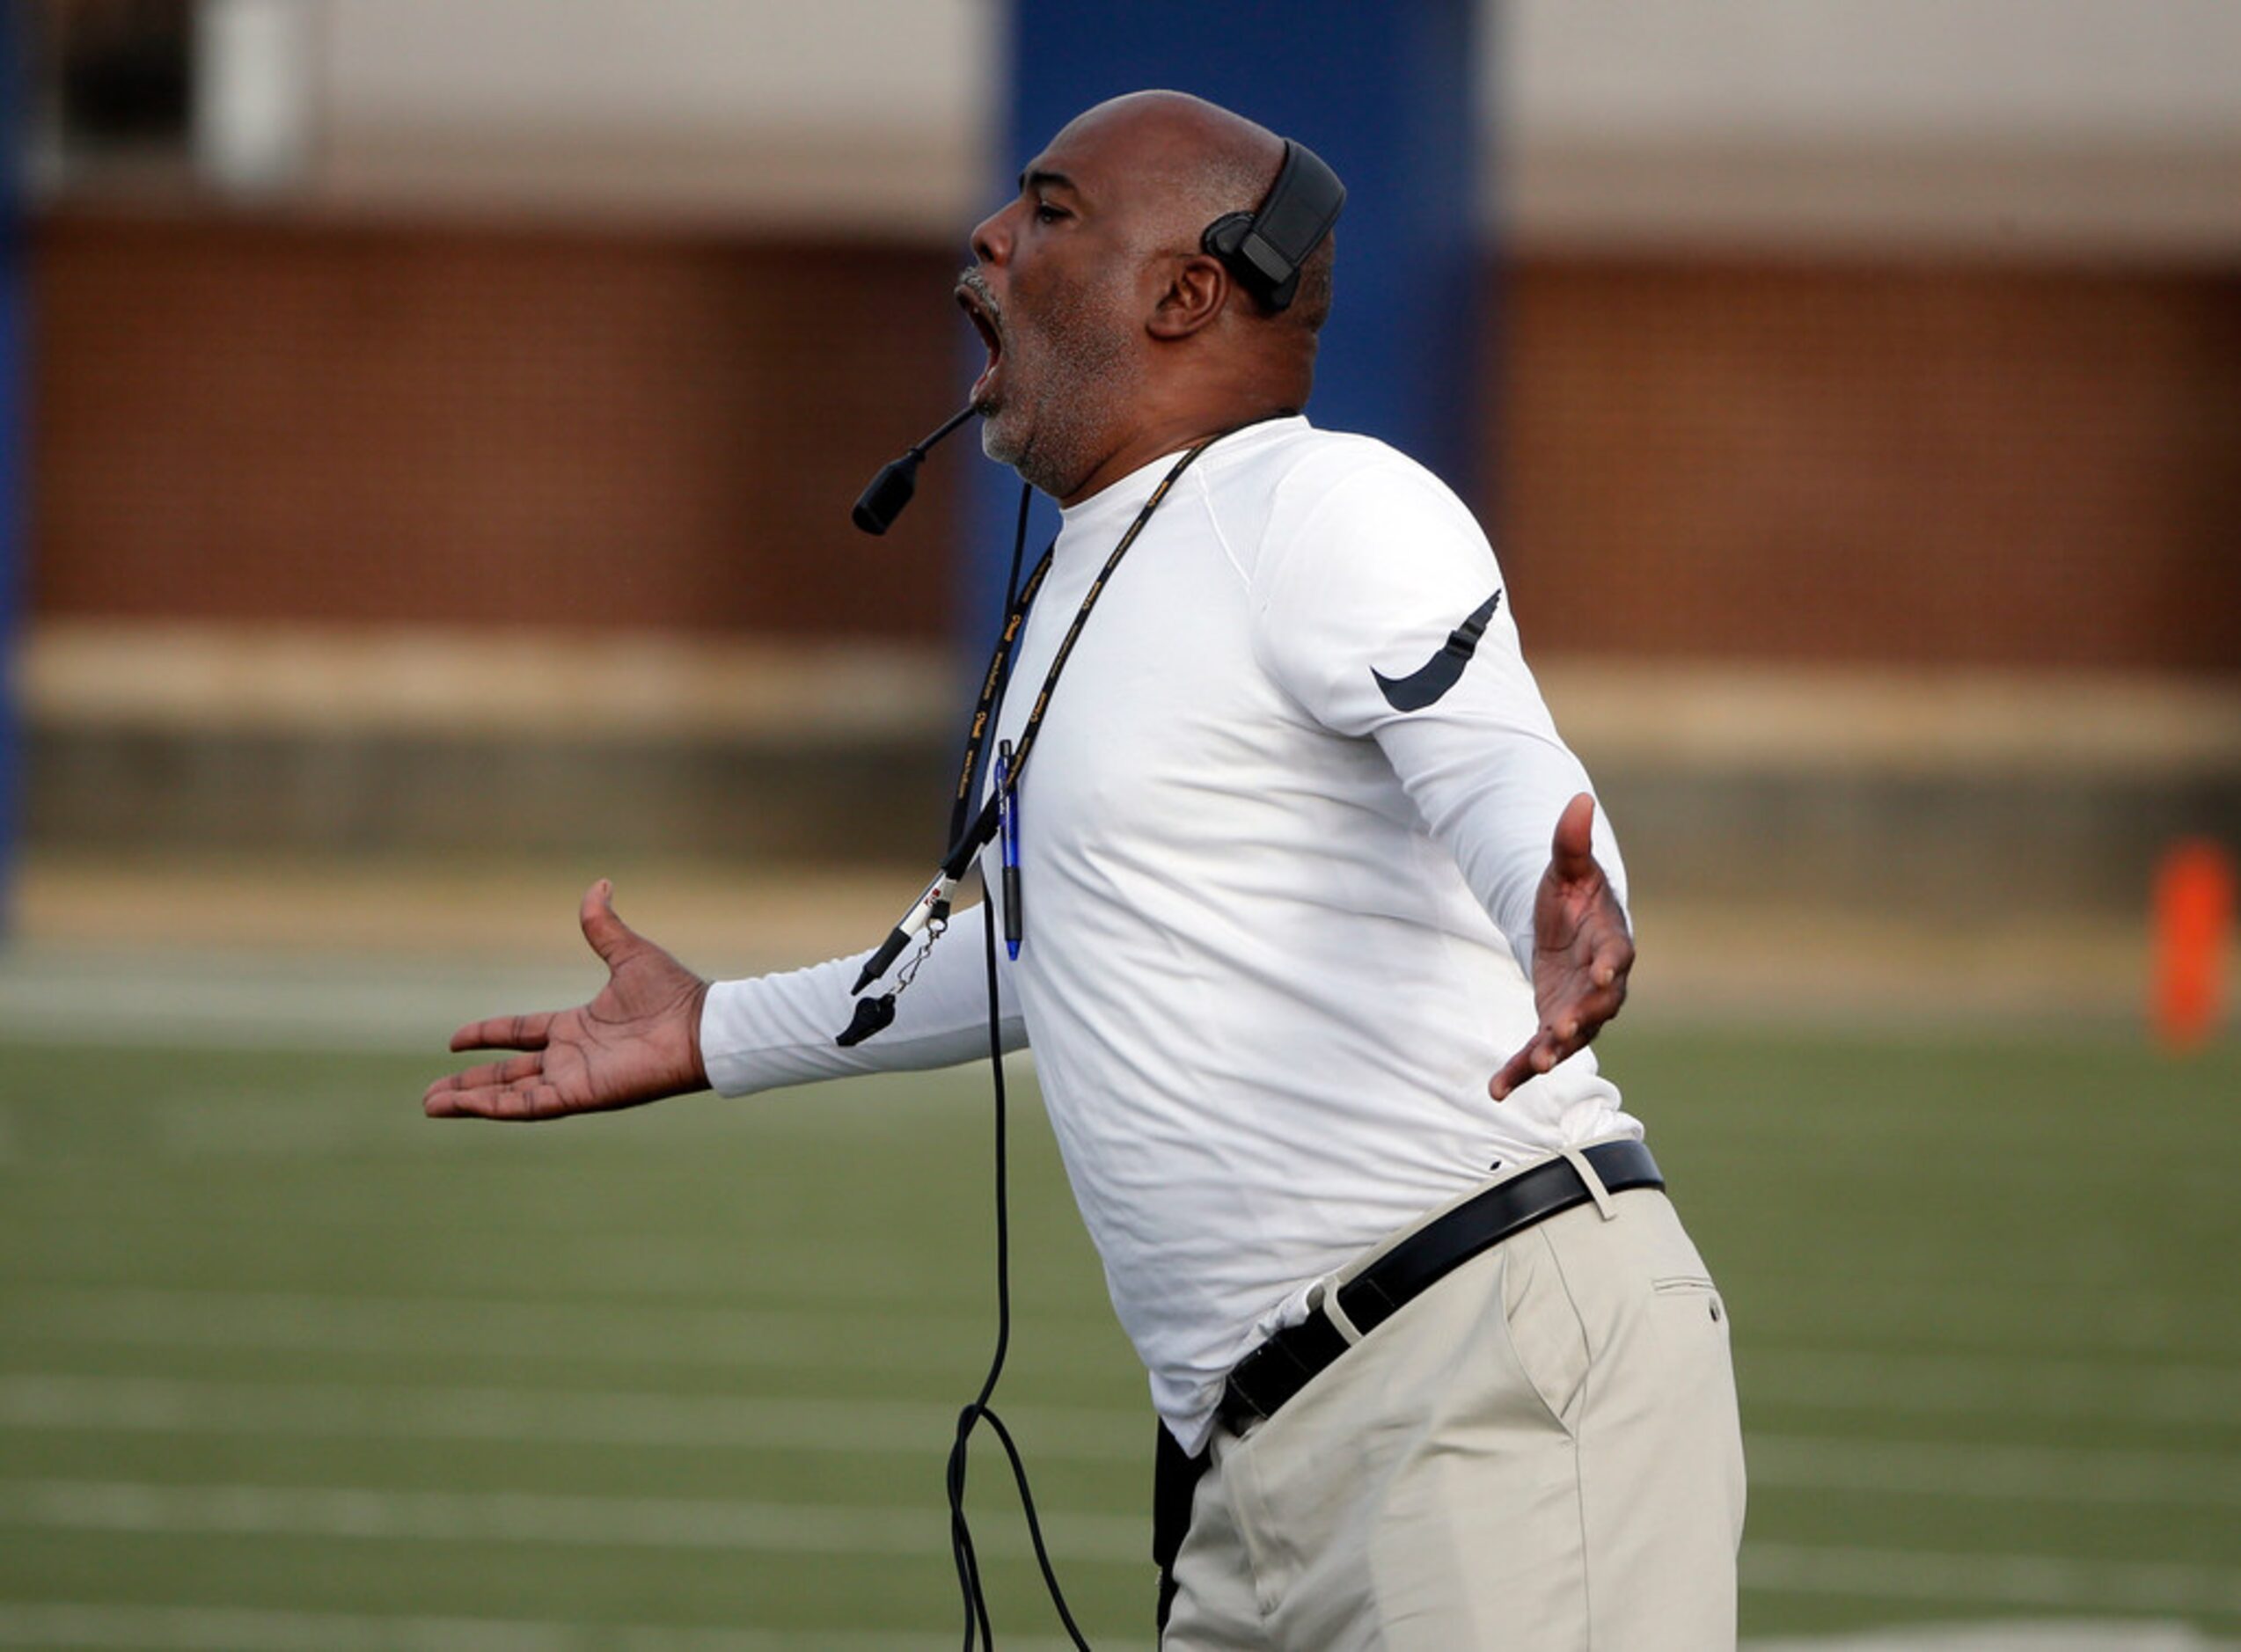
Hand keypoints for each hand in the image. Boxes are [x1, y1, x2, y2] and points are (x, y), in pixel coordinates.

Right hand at [423, 880, 710, 1121]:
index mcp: (577, 1026)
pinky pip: (528, 1106)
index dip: (488, 1035)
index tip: (454, 1040)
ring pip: (510, 1094)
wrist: (701, 1027)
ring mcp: (573, 1078)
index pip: (521, 1033)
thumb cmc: (675, 994)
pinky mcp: (580, 1095)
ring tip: (431, 1105)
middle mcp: (571, 1056)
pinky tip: (463, 1106)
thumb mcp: (629, 953)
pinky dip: (494, 1107)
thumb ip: (604, 926)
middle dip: (470, 1083)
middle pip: (508, 1072)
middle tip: (431, 1094)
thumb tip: (600, 884)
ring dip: (470, 1100)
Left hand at [1490, 793, 1633, 1100]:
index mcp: (1611, 943)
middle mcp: (1602, 985)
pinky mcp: (1553, 1026)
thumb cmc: (1573, 895)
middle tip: (1564, 1028)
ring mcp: (1579, 1010)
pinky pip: (1537, 1051)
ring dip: (1552, 1051)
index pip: (1617, 955)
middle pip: (1598, 1005)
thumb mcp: (1566, 867)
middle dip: (1583, 1017)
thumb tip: (1578, 797)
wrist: (1568, 927)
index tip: (1604, 969)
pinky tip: (1494, 1091)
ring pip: (1570, 1037)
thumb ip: (1570, 840)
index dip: (1610, 963)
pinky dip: (1517, 1072)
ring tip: (1532, 1065)